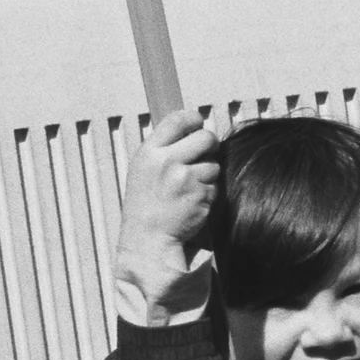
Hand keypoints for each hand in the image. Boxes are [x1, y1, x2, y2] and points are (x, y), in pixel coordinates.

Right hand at [115, 107, 218, 300]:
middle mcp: (167, 162)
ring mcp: (185, 179)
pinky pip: (215, 186)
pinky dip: (209, 194)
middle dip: (210, 146)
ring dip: (208, 175)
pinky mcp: (201, 195)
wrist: (148, 240)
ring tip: (189, 189)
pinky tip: (192, 203)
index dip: (193, 119)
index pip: (178, 119)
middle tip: (204, 156)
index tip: (197, 125)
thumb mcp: (143, 170)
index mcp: (149, 152)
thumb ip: (164, 149)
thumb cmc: (146, 206)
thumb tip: (192, 127)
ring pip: (214, 164)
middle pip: (206, 137)